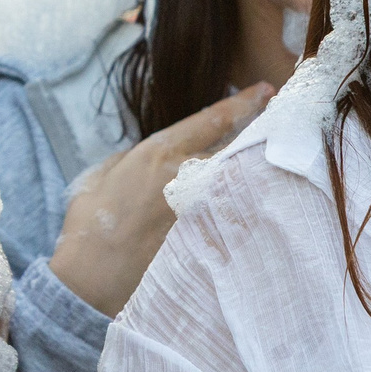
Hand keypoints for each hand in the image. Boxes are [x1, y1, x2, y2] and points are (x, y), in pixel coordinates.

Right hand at [51, 84, 269, 314]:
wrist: (90, 281)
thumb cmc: (87, 227)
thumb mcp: (98, 177)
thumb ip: (129, 159)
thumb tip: (144, 155)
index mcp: (158, 154)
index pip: (212, 119)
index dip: (243, 102)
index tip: (264, 91)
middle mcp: (186, 177)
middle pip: (239, 146)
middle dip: (262, 129)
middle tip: (282, 118)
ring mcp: (202, 210)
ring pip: (243, 180)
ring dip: (259, 167)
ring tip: (276, 159)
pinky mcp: (208, 240)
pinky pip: (235, 215)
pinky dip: (248, 205)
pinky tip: (261, 202)